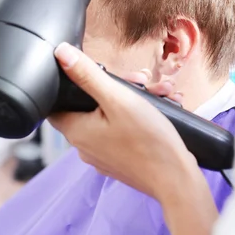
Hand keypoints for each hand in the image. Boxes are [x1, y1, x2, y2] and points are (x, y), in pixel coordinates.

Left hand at [49, 42, 198, 204]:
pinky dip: (139, 115)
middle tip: (139, 80)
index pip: (57, 101)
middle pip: (90, 103)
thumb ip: (88, 75)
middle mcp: (84, 145)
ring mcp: (103, 154)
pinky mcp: (121, 158)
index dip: (74, 81)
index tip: (94, 71)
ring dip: (134, 98)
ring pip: (111, 114)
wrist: (177, 180)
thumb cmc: (148, 141)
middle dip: (117, 85)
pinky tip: (161, 106)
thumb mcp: (118, 99)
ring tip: (157, 91)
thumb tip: (61, 54)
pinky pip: (123, 129)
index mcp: (76, 130)